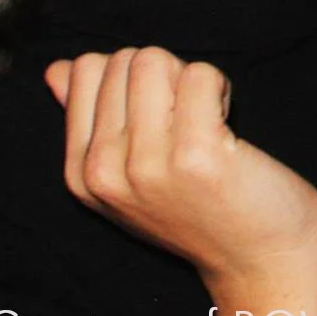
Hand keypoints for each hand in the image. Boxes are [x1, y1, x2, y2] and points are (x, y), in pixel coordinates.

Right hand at [46, 48, 316, 292]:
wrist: (258, 255)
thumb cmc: (200, 203)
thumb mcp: (129, 172)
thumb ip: (90, 118)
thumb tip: (58, 69)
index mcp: (80, 174)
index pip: (86, 70)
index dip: (135, 75)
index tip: (161, 114)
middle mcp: (103, 172)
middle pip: (125, 60)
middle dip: (165, 74)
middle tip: (189, 121)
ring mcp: (146, 165)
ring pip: (155, 60)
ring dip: (191, 79)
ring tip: (206, 122)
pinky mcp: (195, 155)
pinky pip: (199, 74)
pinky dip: (221, 87)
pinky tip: (227, 127)